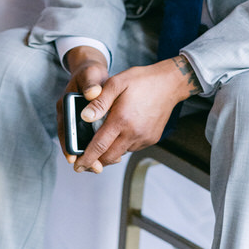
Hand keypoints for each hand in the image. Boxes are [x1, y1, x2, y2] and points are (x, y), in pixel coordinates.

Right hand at [56, 45, 109, 162]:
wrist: (92, 73)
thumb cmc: (90, 73)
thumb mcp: (90, 74)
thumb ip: (91, 83)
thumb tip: (92, 94)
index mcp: (65, 106)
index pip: (64, 129)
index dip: (68, 145)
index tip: (73, 158)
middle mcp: (69, 117)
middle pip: (72, 141)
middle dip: (82, 156)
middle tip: (95, 168)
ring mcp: (78, 122)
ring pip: (82, 143)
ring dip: (92, 155)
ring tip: (104, 165)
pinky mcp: (88, 125)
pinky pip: (91, 140)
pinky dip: (99, 147)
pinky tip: (112, 154)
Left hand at [71, 55, 200, 173]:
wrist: (170, 83)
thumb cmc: (143, 80)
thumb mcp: (116, 83)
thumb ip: (99, 102)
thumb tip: (84, 117)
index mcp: (122, 120)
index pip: (99, 146)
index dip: (86, 159)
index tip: (77, 167)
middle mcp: (134, 133)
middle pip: (109, 157)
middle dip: (95, 161)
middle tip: (85, 160)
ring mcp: (144, 138)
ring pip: (121, 153)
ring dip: (109, 152)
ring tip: (103, 142)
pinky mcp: (152, 139)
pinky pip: (132, 148)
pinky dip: (122, 145)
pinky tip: (121, 132)